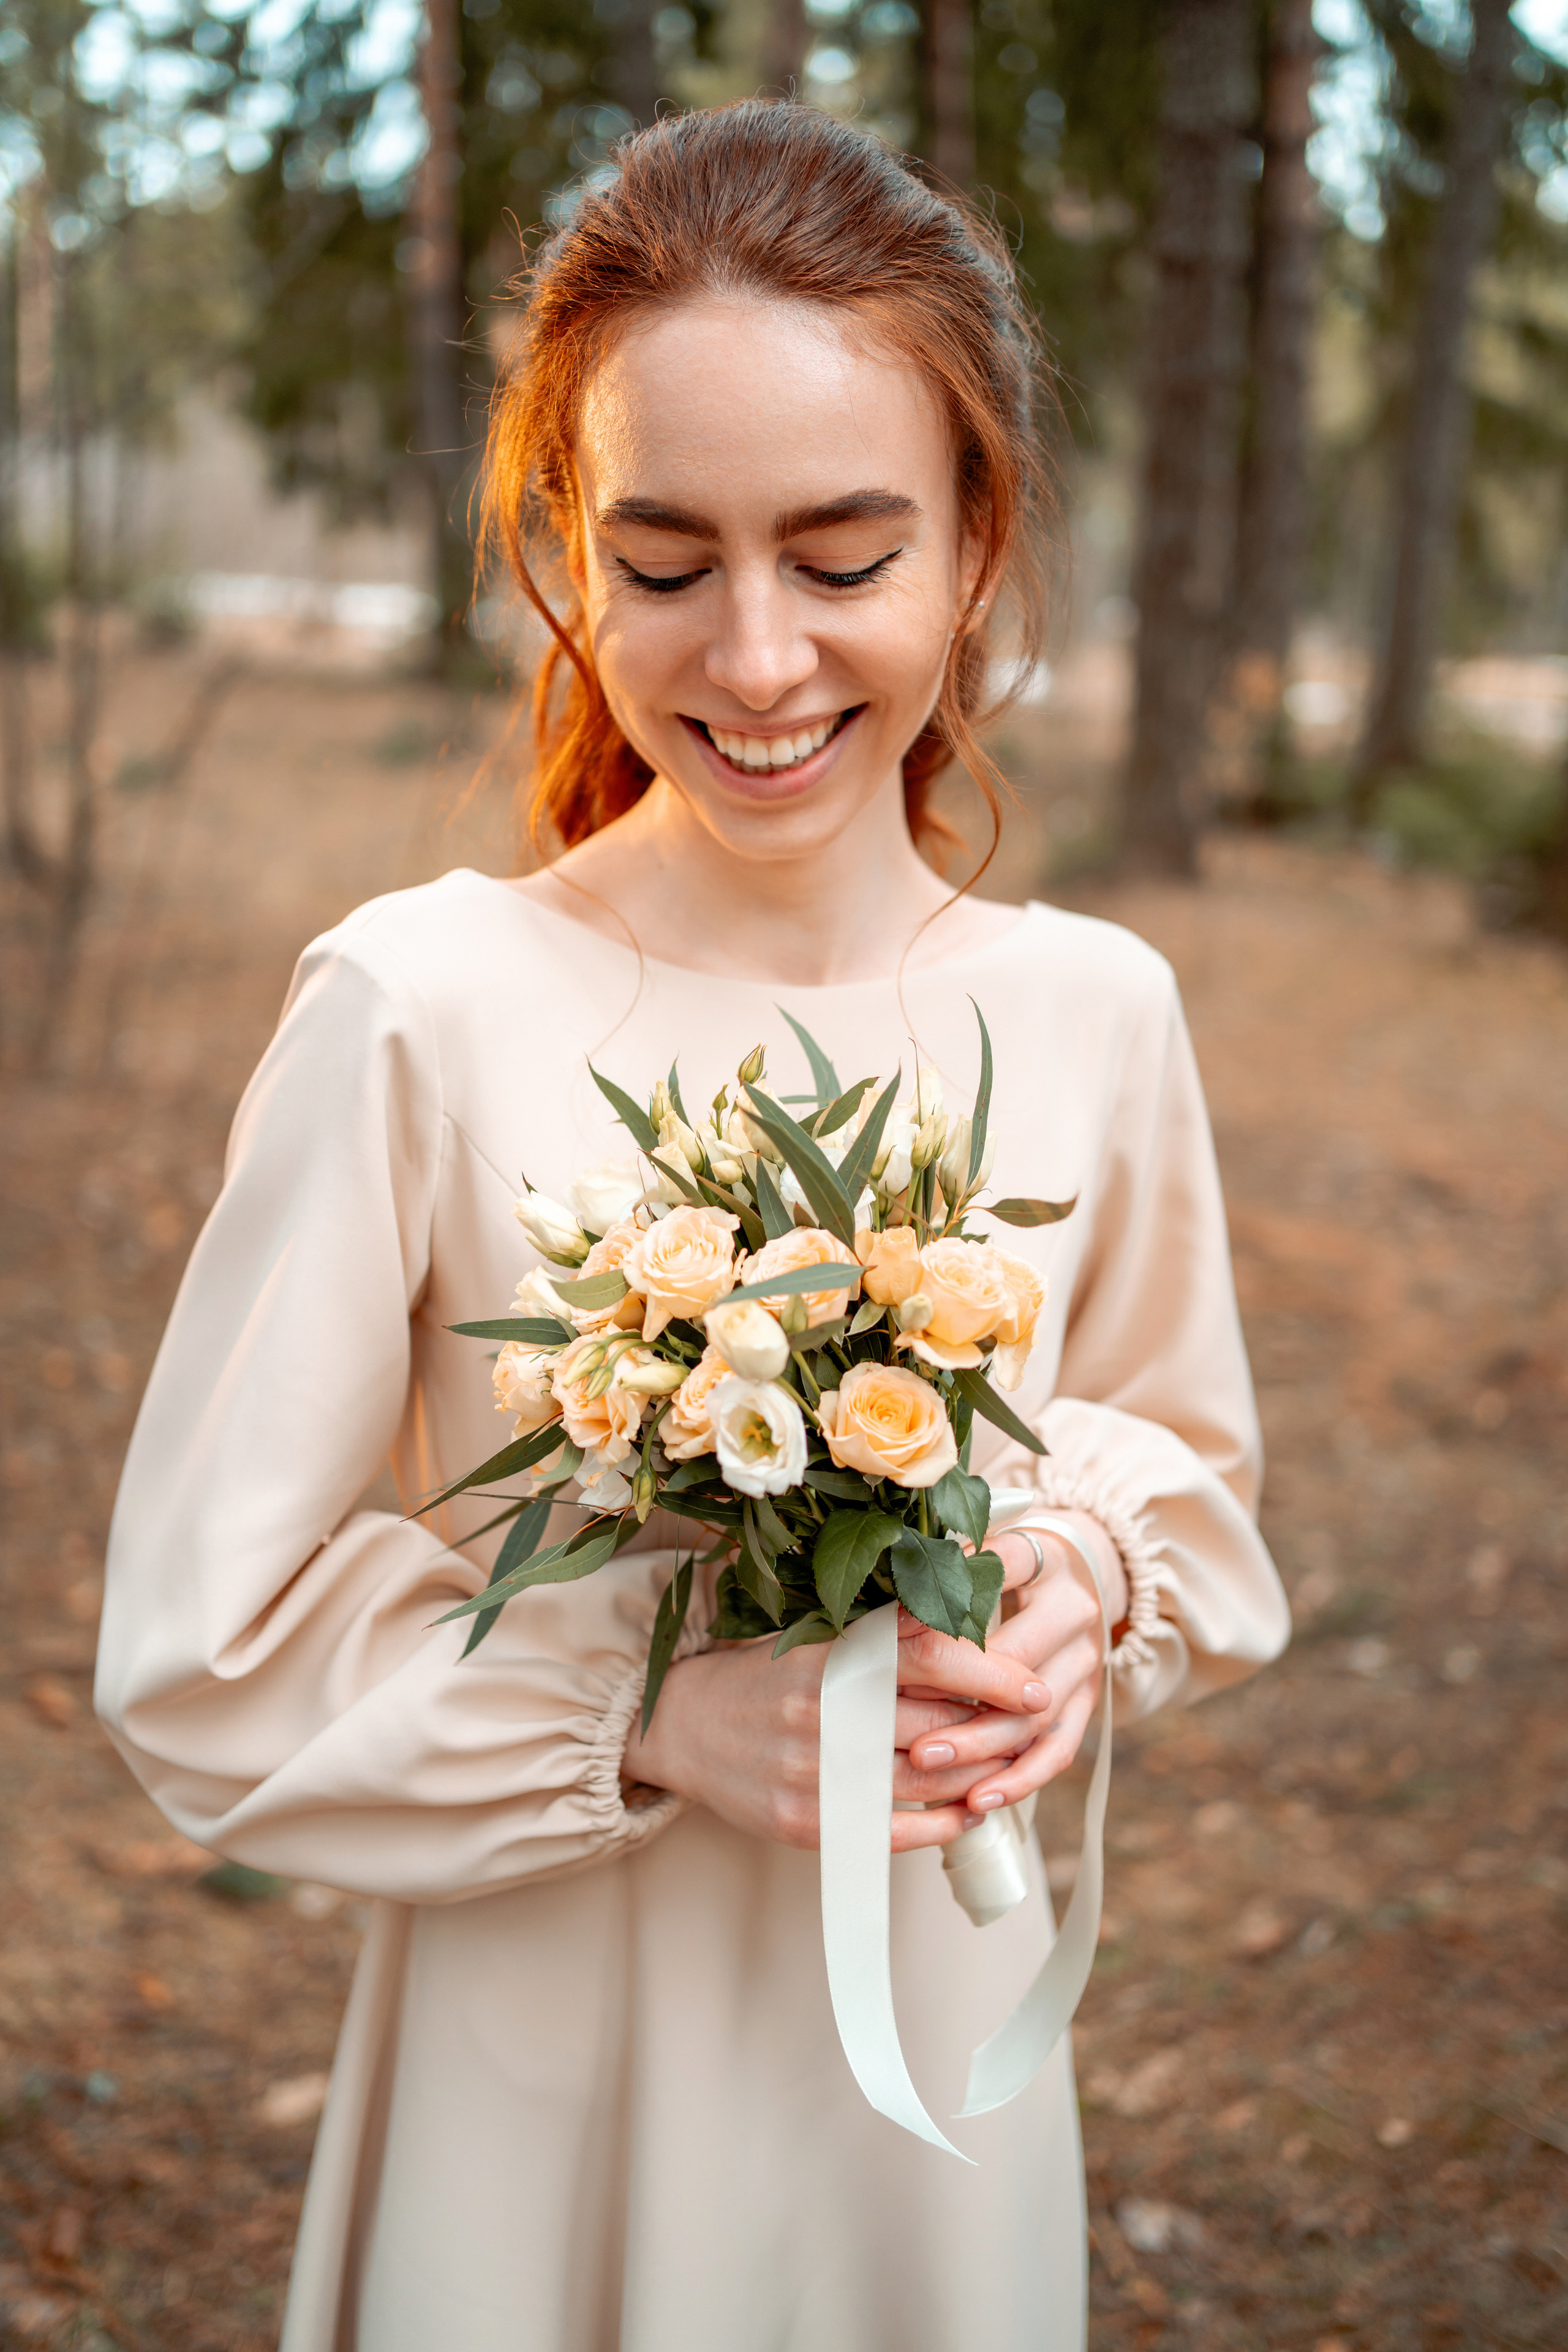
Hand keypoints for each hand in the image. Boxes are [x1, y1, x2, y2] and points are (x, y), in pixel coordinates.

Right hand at [622, 1611, 1057, 1852]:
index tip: (1038, 1687)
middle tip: (1036, 1730)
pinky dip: (944, 1823)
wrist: (684, 1728)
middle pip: (941, 1725)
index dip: (994, 1672)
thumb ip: (888, 1635)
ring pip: (929, 1780)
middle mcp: (827, 1711)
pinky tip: (970, 1811)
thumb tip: (970, 1620)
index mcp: (834, 1655)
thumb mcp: (821, 1639)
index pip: (930, 1656)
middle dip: (999, 1730)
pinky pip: (898, 1831)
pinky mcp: (808, 1822)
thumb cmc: (768, 1678)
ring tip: (1011, 1768)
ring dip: (981, 1778)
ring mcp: (817, 1772)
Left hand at [899, 1525, 1126, 1835]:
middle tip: (904, 1712)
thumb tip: (892, 1592)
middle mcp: (1075, 1611)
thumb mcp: (987, 1549)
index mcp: (1047, 1560)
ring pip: (1036, 1714)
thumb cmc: (1010, 1567)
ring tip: (927, 1760)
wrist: (1079, 1580)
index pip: (1002, 1573)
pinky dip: (1018, 1780)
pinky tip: (977, 1800)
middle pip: (1020, 1659)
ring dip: (980, 1744)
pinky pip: (1058, 1750)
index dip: (953, 1604)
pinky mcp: (1088, 1703)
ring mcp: (1086, 1662)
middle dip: (960, 1691)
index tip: (903, 1630)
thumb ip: (948, 1566)